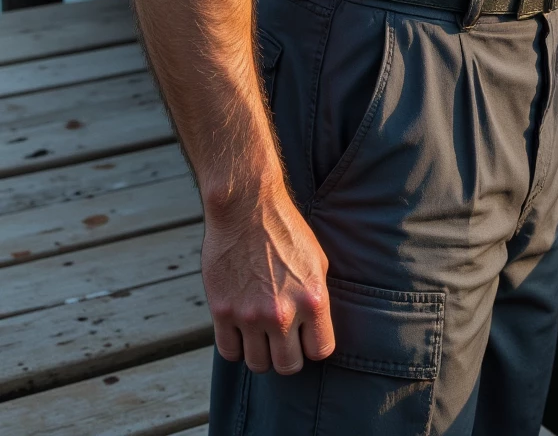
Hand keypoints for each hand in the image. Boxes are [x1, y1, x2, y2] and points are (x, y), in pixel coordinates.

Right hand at [202, 183, 334, 374]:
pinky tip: (241, 329)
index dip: (314, 345)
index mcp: (312, 299)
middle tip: (283, 338)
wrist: (247, 205)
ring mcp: (250, 315)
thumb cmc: (285, 230)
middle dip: (288, 355)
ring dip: (261, 353)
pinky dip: (236, 346)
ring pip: (258, 364)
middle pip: (288, 366)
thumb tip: (315, 329)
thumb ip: (317, 299)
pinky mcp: (222, 311)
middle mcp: (282, 312)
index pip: (320, 352)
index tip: (307, 336)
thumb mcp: (316, 261)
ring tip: (261, 334)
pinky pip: (229, 352)